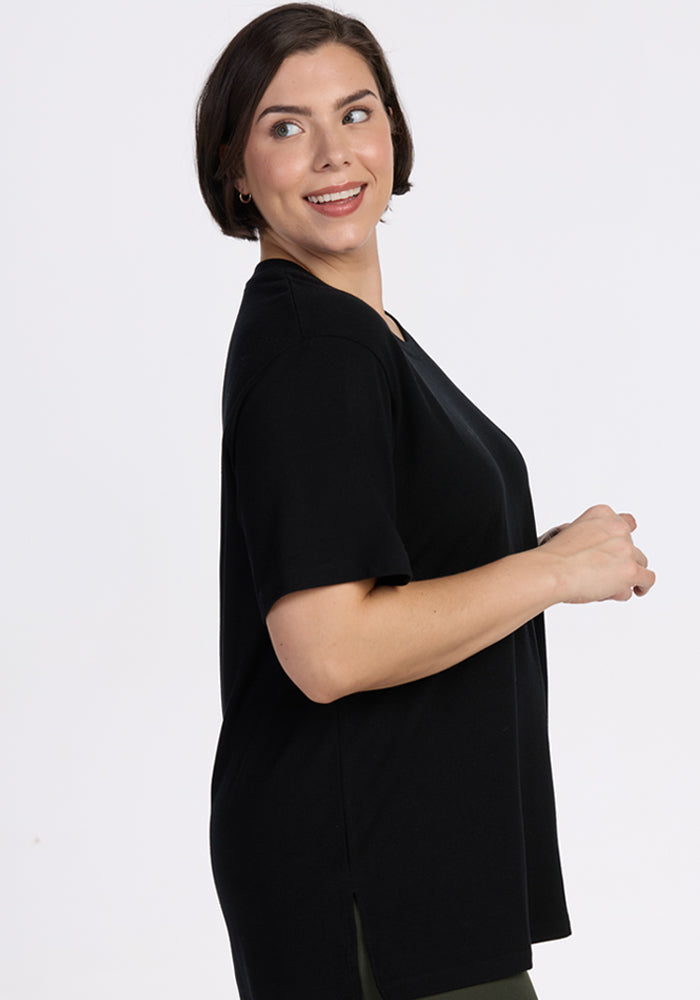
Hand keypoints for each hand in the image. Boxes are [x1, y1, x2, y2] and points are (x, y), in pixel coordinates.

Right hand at [539, 504, 655, 603]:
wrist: (551, 571)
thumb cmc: (554, 558)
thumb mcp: (568, 533)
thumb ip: (590, 538)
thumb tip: (599, 556)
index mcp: (601, 514)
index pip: (624, 522)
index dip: (621, 539)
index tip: (618, 547)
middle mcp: (617, 529)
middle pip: (631, 547)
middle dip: (620, 561)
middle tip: (602, 574)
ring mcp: (626, 549)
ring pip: (639, 563)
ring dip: (627, 575)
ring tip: (608, 585)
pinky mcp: (631, 571)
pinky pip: (647, 580)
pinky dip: (642, 587)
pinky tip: (636, 590)